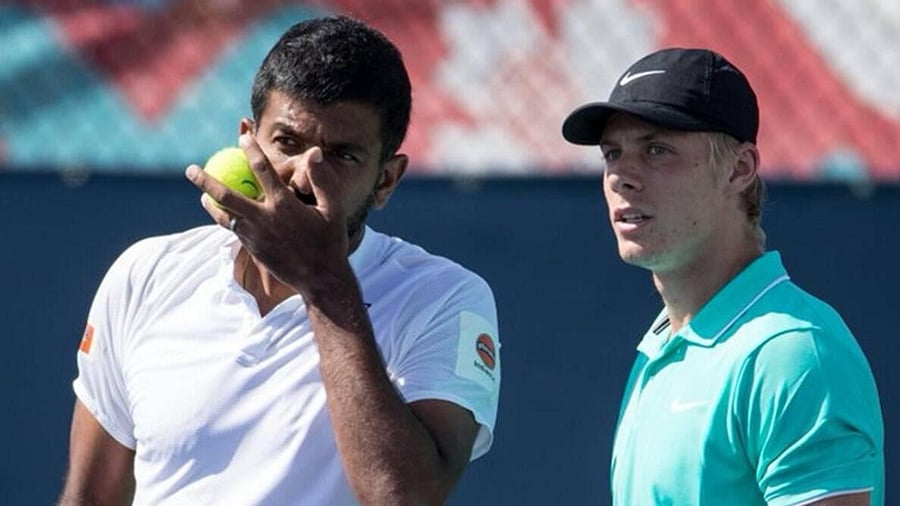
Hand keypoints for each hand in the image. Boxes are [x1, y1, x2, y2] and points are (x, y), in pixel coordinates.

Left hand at [185, 133, 350, 292]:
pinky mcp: (252, 248)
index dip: (251, 150)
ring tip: (201, 194)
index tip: (242, 137)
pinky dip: (224, 219)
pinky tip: (221, 213)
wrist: (320, 279)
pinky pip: (234, 229)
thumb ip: (322, 180)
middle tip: (190, 169)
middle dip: (205, 180)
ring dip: (210, 202)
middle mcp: (264, 218)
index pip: (262, 169)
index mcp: (284, 204)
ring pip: (224, 215)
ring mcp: (255, 235)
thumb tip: (315, 153)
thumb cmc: (330, 241)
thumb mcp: (333, 209)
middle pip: (226, 195)